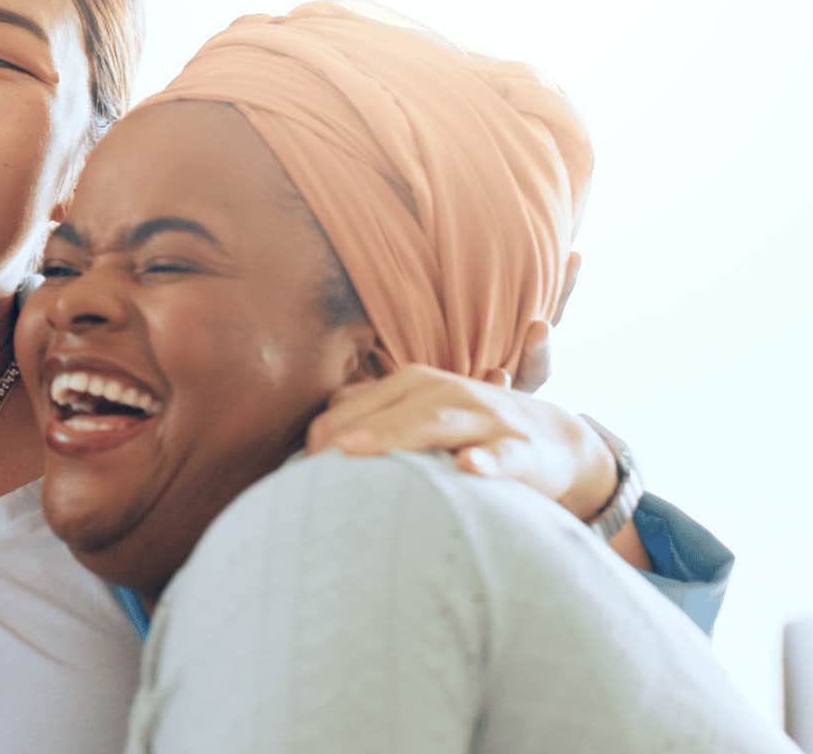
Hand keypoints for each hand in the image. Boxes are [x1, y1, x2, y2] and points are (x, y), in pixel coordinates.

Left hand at [305, 365, 616, 520]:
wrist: (558, 442)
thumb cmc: (469, 432)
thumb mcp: (420, 413)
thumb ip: (372, 416)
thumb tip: (313, 439)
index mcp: (414, 384)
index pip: (356, 404)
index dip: (323, 434)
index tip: (295, 467)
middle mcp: (446, 393)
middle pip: (389, 409)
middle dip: (348, 432)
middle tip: (310, 461)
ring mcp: (485, 419)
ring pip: (436, 423)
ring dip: (396, 436)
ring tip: (356, 452)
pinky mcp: (522, 450)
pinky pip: (502, 455)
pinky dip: (486, 461)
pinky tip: (467, 468)